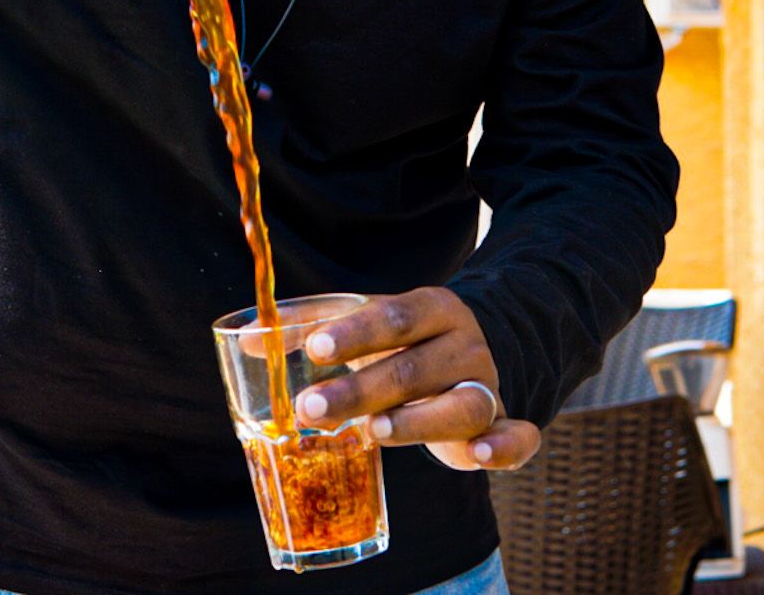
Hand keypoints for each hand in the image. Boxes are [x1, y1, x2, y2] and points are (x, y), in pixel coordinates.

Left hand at [294, 288, 540, 471]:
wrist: (474, 349)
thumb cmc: (402, 340)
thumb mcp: (365, 321)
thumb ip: (310, 324)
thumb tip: (246, 338)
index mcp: (430, 308)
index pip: (392, 317)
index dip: (355, 333)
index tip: (316, 349)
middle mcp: (463, 343)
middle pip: (413, 368)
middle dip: (360, 390)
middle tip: (309, 408)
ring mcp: (486, 384)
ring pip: (462, 404)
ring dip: (417, 421)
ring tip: (373, 432)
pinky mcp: (502, 423)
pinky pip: (517, 435)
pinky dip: (506, 447)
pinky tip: (480, 455)